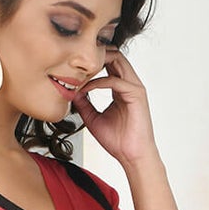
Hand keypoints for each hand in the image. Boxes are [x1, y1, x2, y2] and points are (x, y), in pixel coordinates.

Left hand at [69, 48, 157, 167]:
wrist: (131, 155)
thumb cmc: (117, 140)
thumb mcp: (93, 119)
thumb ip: (83, 104)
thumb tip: (71, 93)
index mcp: (120, 88)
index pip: (109, 63)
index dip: (91, 62)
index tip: (72, 67)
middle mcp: (129, 84)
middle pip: (115, 55)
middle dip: (95, 54)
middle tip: (75, 61)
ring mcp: (134, 87)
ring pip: (118, 60)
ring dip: (98, 62)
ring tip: (80, 71)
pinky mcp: (137, 94)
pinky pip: (115, 80)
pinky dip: (98, 82)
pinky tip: (86, 89)